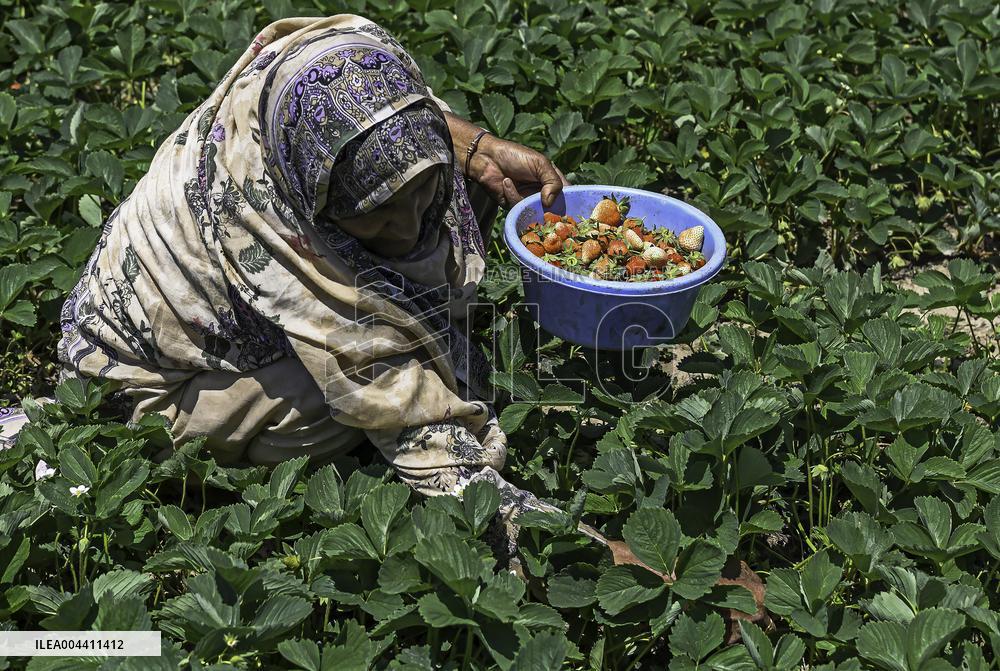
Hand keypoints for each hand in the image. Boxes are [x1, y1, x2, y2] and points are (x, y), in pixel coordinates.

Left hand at [444, 111, 567, 207]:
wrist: (487, 158)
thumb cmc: (515, 156)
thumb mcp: (540, 163)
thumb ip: (552, 181)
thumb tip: (550, 202)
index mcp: (552, 180)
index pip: (567, 195)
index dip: (570, 202)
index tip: (571, 207)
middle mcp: (542, 192)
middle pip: (553, 208)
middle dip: (548, 208)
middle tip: (544, 204)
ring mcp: (528, 201)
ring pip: (536, 212)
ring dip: (525, 198)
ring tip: (514, 181)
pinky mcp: (514, 207)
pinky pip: (519, 209)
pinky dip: (512, 195)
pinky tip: (506, 182)